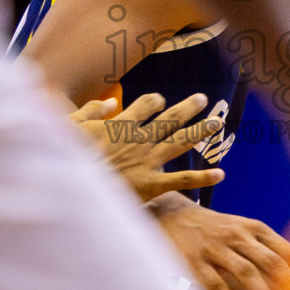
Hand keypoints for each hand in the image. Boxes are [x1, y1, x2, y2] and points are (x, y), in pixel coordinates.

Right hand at [69, 92, 224, 201]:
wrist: (73, 190)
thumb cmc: (68, 159)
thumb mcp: (71, 127)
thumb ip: (92, 111)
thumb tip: (110, 103)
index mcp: (122, 124)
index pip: (146, 105)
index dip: (154, 101)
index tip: (159, 101)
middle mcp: (141, 139)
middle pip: (171, 119)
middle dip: (188, 108)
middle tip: (203, 99)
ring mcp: (149, 161)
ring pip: (181, 142)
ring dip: (201, 131)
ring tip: (217, 123)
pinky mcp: (153, 184)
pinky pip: (183, 180)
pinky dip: (203, 178)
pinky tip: (221, 174)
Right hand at [148, 192, 289, 289]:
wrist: (172, 216)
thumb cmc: (219, 230)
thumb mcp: (247, 231)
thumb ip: (275, 248)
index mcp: (255, 229)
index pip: (286, 251)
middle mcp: (238, 236)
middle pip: (270, 261)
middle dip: (289, 286)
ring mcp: (216, 248)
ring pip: (246, 272)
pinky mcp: (195, 261)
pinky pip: (216, 285)